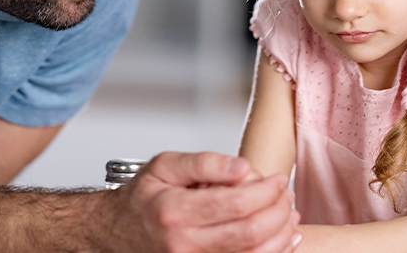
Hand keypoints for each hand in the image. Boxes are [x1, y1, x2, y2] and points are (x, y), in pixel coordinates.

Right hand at [115, 151, 300, 252]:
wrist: (116, 231)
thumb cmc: (143, 198)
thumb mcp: (165, 165)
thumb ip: (205, 162)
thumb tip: (242, 167)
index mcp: (175, 212)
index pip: (236, 204)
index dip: (266, 191)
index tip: (277, 179)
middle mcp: (184, 245)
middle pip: (249, 234)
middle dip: (278, 212)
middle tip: (286, 195)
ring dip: (280, 236)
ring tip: (289, 215)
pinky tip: (284, 239)